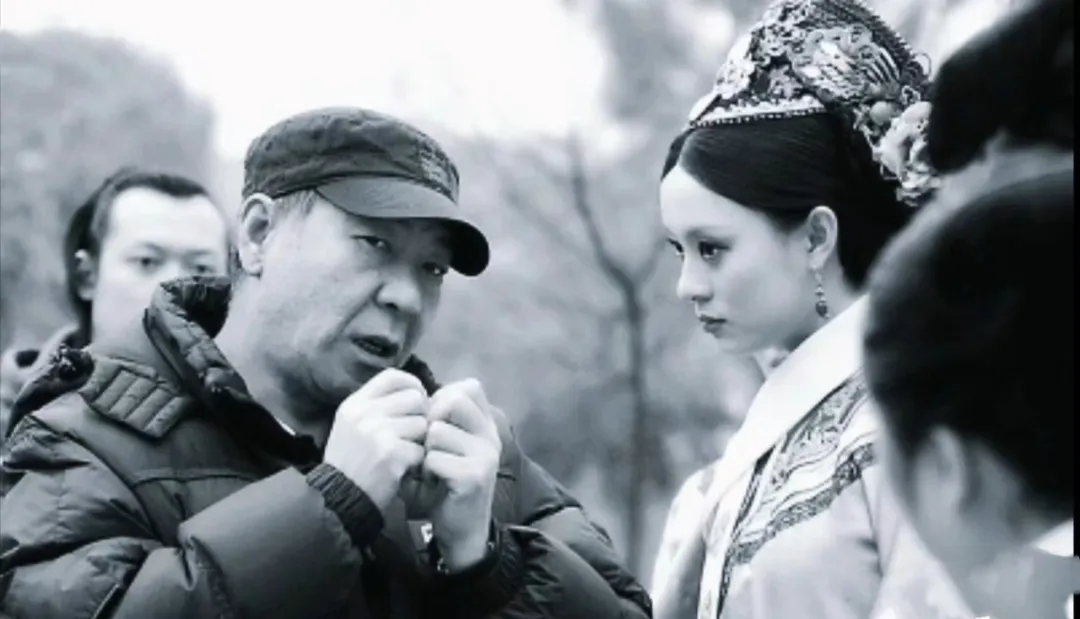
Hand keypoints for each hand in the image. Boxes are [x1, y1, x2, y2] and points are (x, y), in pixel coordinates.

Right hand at [323, 368, 428, 513]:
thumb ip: (377, 406)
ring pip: (422, 424)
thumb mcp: (352, 424)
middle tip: (415, 433)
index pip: (392, 376)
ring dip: (420, 440)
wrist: (337, 499)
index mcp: (355, 403)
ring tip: (405, 452)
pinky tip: (403, 468)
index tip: (419, 398)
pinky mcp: (392, 454)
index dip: (412, 384)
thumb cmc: (348, 461)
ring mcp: (378, 432)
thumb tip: (415, 393)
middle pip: (414, 398)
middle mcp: (365, 413)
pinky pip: (421, 449)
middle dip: (421, 415)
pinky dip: (417, 462)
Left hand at [423, 379, 502, 570]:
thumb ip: (441, 420)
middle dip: (430, 420)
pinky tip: (431, 483)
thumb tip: (420, 398)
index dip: (442, 398)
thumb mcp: (447, 447)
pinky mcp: (474, 476)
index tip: (433, 423)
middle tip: (427, 446)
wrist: (461, 531)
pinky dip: (424, 471)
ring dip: (424, 450)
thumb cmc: (445, 485)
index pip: (468, 387)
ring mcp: (486, 455)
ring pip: (437, 430)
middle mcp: (491, 435)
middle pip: (454, 399)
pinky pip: (434, 458)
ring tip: (429, 469)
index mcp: (486, 425)